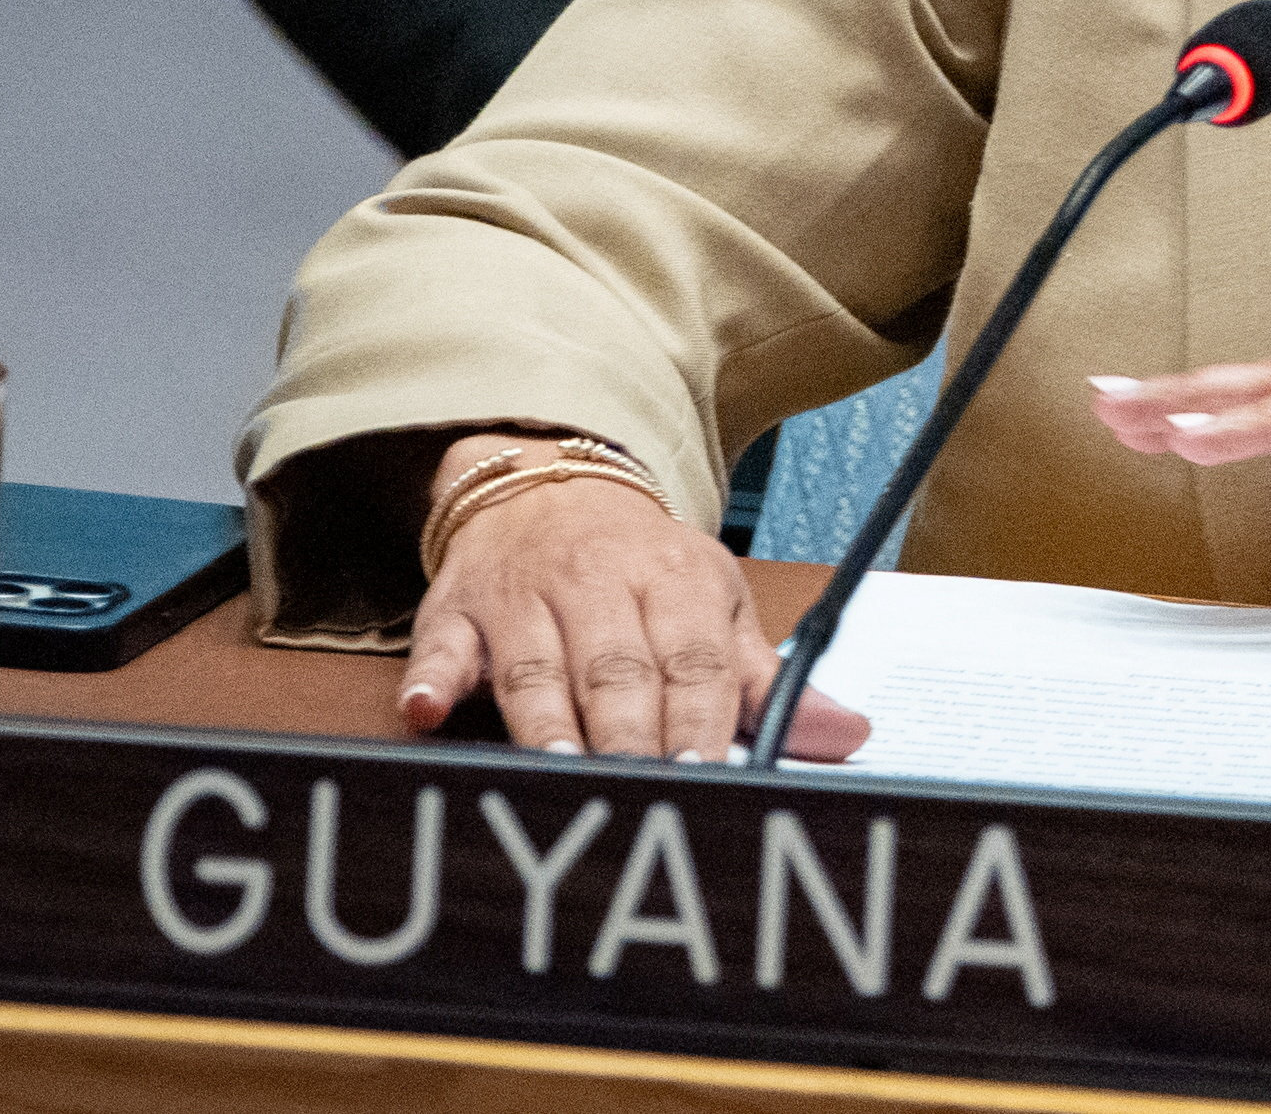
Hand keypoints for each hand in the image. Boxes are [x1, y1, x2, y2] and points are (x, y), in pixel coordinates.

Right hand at [400, 432, 870, 761]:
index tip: (706, 770)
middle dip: (628, 733)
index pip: (693, 660)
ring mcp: (523, 598)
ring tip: (557, 770)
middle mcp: (598, 586)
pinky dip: (432, 678)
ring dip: (544, 721)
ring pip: (535, 668)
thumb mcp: (712, 603)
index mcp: (675, 582)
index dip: (699, 716)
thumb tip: (845, 737)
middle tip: (636, 789)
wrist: (546, 481)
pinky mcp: (457, 611)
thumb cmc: (638, 563)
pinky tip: (426, 708)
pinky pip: (441, 646)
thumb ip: (767, 681)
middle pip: (615, 669)